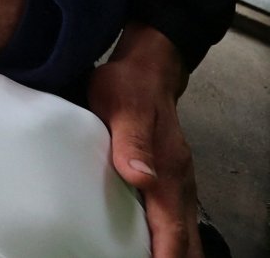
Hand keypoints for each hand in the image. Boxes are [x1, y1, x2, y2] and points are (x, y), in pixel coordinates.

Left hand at [88, 23, 201, 257]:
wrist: (146, 68)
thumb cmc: (128, 87)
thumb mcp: (122, 107)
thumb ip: (131, 141)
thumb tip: (140, 176)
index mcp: (168, 173)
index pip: (172, 230)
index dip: (166, 257)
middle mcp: (178, 184)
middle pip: (185, 241)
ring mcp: (177, 183)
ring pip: (184, 233)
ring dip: (174, 254)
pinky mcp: (169, 180)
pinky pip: (176, 221)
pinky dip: (172, 242)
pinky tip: (155, 251)